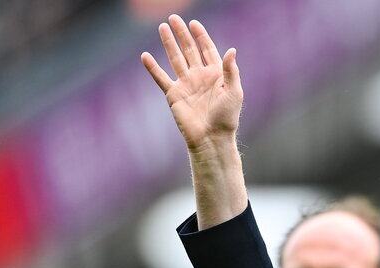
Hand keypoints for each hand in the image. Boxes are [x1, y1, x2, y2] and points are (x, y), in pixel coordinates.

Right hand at [141, 15, 241, 152]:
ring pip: (175, 59)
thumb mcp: (234, 92)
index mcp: (216, 74)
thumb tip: (231, 50)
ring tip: (162, 27)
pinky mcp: (174, 95)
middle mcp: (200, 77)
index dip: (201, 36)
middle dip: (182, 34)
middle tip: (173, 18)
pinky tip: (145, 56)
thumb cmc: (227, 118)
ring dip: (169, 43)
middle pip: (189, 50)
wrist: (211, 138)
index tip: (194, 23)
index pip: (207, 50)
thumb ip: (231, 71)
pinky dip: (153, 68)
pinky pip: (161, 78)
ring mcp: (186, 84)